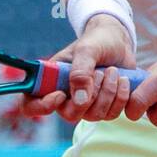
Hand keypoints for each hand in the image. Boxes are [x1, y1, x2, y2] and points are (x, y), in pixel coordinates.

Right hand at [20, 14, 135, 123]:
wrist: (119, 40)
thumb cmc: (97, 41)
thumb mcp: (87, 50)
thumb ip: (80, 72)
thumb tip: (80, 100)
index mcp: (51, 82)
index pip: (31, 106)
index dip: (42, 106)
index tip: (61, 94)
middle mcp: (67, 97)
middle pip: (71, 115)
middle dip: (91, 95)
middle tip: (101, 72)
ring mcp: (88, 105)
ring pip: (97, 116)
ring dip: (109, 92)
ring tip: (113, 71)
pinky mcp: (107, 106)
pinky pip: (115, 114)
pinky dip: (123, 97)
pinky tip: (124, 80)